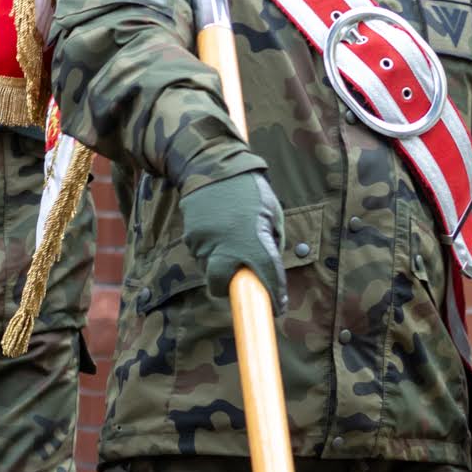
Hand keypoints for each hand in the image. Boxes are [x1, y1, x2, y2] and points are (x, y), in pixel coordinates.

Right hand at [180, 170, 284, 311]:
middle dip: (227, 287)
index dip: (275, 295)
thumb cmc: (250, 189)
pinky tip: (218, 227)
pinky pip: (201, 251)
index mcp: (253, 240)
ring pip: (210, 266)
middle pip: (220, 285)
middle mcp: (226, 246)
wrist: (214, 165)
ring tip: (230, 236)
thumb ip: (273, 241)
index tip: (279, 306)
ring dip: (221, 260)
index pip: (266, 278)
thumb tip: (270, 266)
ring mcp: (205, 241)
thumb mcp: (272, 213)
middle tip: (239, 278)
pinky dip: (210, 247)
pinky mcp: (192, 235)